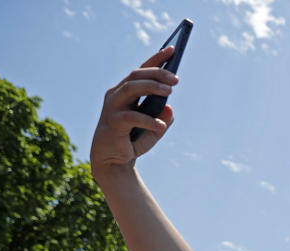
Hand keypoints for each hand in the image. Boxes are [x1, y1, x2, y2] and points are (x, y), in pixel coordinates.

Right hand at [91, 47, 178, 178]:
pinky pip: (132, 116)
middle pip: (137, 75)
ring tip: (169, 92)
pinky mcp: (113, 123)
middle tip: (176, 79)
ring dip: (152, 87)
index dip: (157, 58)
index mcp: (126, 92)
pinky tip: (161, 126)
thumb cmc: (133, 141)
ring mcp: (112, 107)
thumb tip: (169, 108)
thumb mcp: (154, 129)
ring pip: (131, 88)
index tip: (173, 49)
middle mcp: (117, 95)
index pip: (142, 70)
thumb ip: (163, 117)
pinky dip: (149, 120)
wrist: (114, 162)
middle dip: (158, 73)